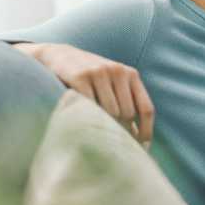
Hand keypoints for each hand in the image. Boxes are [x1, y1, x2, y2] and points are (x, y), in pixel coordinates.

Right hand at [14, 42, 154, 147]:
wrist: (58, 56)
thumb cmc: (89, 77)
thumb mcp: (112, 84)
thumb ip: (126, 103)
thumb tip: (137, 138)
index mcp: (131, 74)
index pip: (146, 108)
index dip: (146, 131)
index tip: (141, 149)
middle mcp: (118, 71)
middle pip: (128, 113)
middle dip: (120, 129)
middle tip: (108, 137)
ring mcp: (99, 72)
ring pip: (110, 112)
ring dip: (102, 123)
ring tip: (93, 126)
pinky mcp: (80, 76)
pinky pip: (90, 105)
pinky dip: (87, 116)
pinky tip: (81, 118)